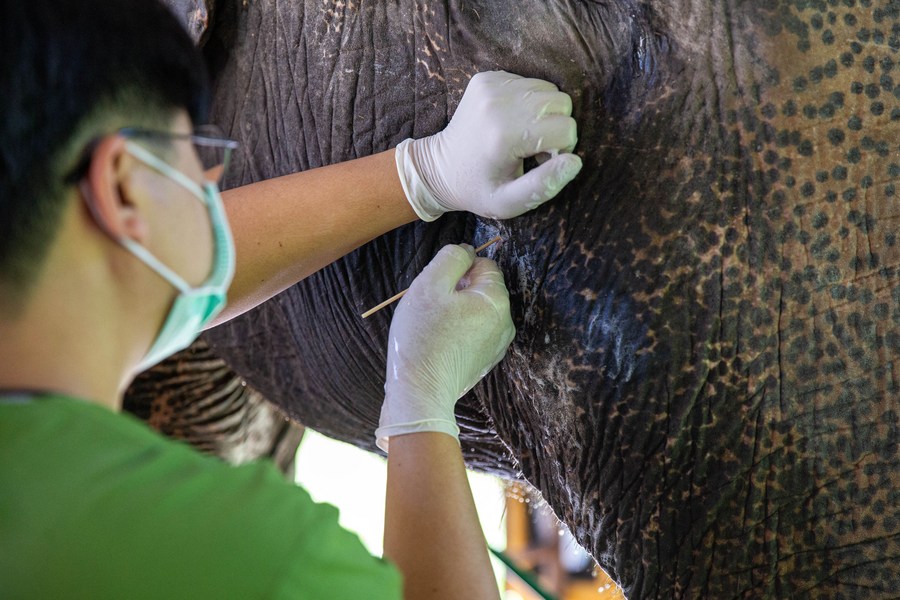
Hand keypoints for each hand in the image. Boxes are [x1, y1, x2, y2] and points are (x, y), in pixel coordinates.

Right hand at [375, 244, 514, 450]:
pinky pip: (474, 332)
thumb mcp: (429, 284)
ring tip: (433, 326)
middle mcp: (505, 321)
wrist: (420, 392)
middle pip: (482, 288)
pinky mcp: (486, 361)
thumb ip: (451, 258)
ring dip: (456, 310)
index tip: (437, 285)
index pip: (484, 263)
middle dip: (457, 290)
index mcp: (496, 299)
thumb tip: (465, 250)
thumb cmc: (422, 337)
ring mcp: (498, 344)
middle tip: (432, 306)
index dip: (458, 268)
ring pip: (476, 310)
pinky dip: (458, 331)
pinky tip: (438, 342)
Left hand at [396, 70, 582, 220]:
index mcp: (505, 134)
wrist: (440, 169)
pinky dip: (527, 101)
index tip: (538, 162)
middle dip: (556, 127)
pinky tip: (509, 121)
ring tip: (522, 135)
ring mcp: (490, 85)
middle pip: (561, 102)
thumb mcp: (510, 203)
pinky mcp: (486, 77)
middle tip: (532, 148)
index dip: (560, 149)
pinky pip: (528, 82)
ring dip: (543, 113)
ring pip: (548, 89)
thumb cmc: (479, 189)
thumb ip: (545, 186)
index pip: (566, 128)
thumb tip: (575, 161)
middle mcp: (497, 102)